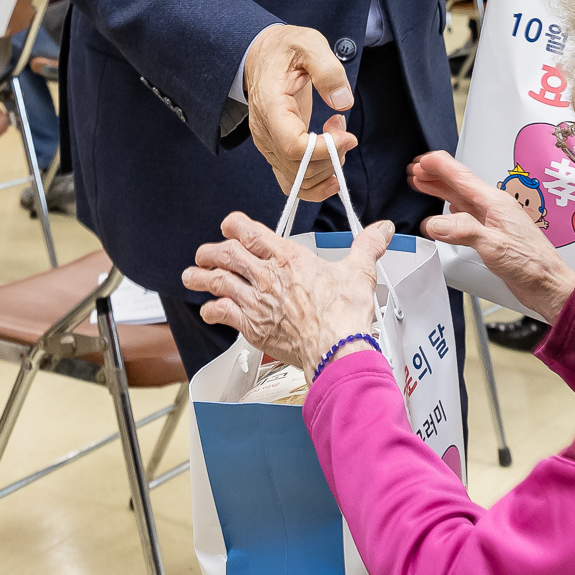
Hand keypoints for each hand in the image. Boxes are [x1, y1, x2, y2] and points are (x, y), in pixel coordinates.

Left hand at [185, 213, 389, 373]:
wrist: (335, 348)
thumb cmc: (344, 313)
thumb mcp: (359, 272)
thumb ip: (367, 246)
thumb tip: (382, 230)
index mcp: (289, 258)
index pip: (252, 232)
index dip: (235, 225)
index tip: (230, 226)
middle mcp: (267, 277)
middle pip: (227, 255)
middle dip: (211, 251)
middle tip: (205, 253)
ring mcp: (257, 302)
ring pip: (218, 282)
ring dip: (201, 277)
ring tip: (191, 275)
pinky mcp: (252, 327)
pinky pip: (222, 313)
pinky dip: (212, 309)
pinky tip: (209, 310)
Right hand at [245, 24, 355, 198]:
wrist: (263, 56)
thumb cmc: (286, 49)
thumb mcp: (309, 44)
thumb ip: (328, 70)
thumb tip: (343, 103)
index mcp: (271, 106)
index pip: (293, 145)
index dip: (325, 149)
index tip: (348, 135)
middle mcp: (265, 132)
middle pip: (300, 167)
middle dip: (332, 155)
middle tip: (341, 124)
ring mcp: (268, 146)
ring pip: (299, 180)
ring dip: (328, 166)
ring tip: (336, 133)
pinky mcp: (276, 152)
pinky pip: (293, 182)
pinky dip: (317, 184)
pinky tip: (334, 169)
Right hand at [409, 150, 574, 322]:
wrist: (548, 285)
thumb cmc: (532, 264)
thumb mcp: (494, 246)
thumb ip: (464, 231)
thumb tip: (434, 222)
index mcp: (495, 203)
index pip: (461, 176)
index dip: (439, 166)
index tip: (420, 161)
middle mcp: (493, 208)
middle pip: (459, 184)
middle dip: (435, 174)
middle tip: (414, 169)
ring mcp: (493, 221)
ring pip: (461, 198)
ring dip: (441, 189)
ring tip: (422, 183)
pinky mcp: (492, 235)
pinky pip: (466, 214)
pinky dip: (450, 208)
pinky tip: (446, 210)